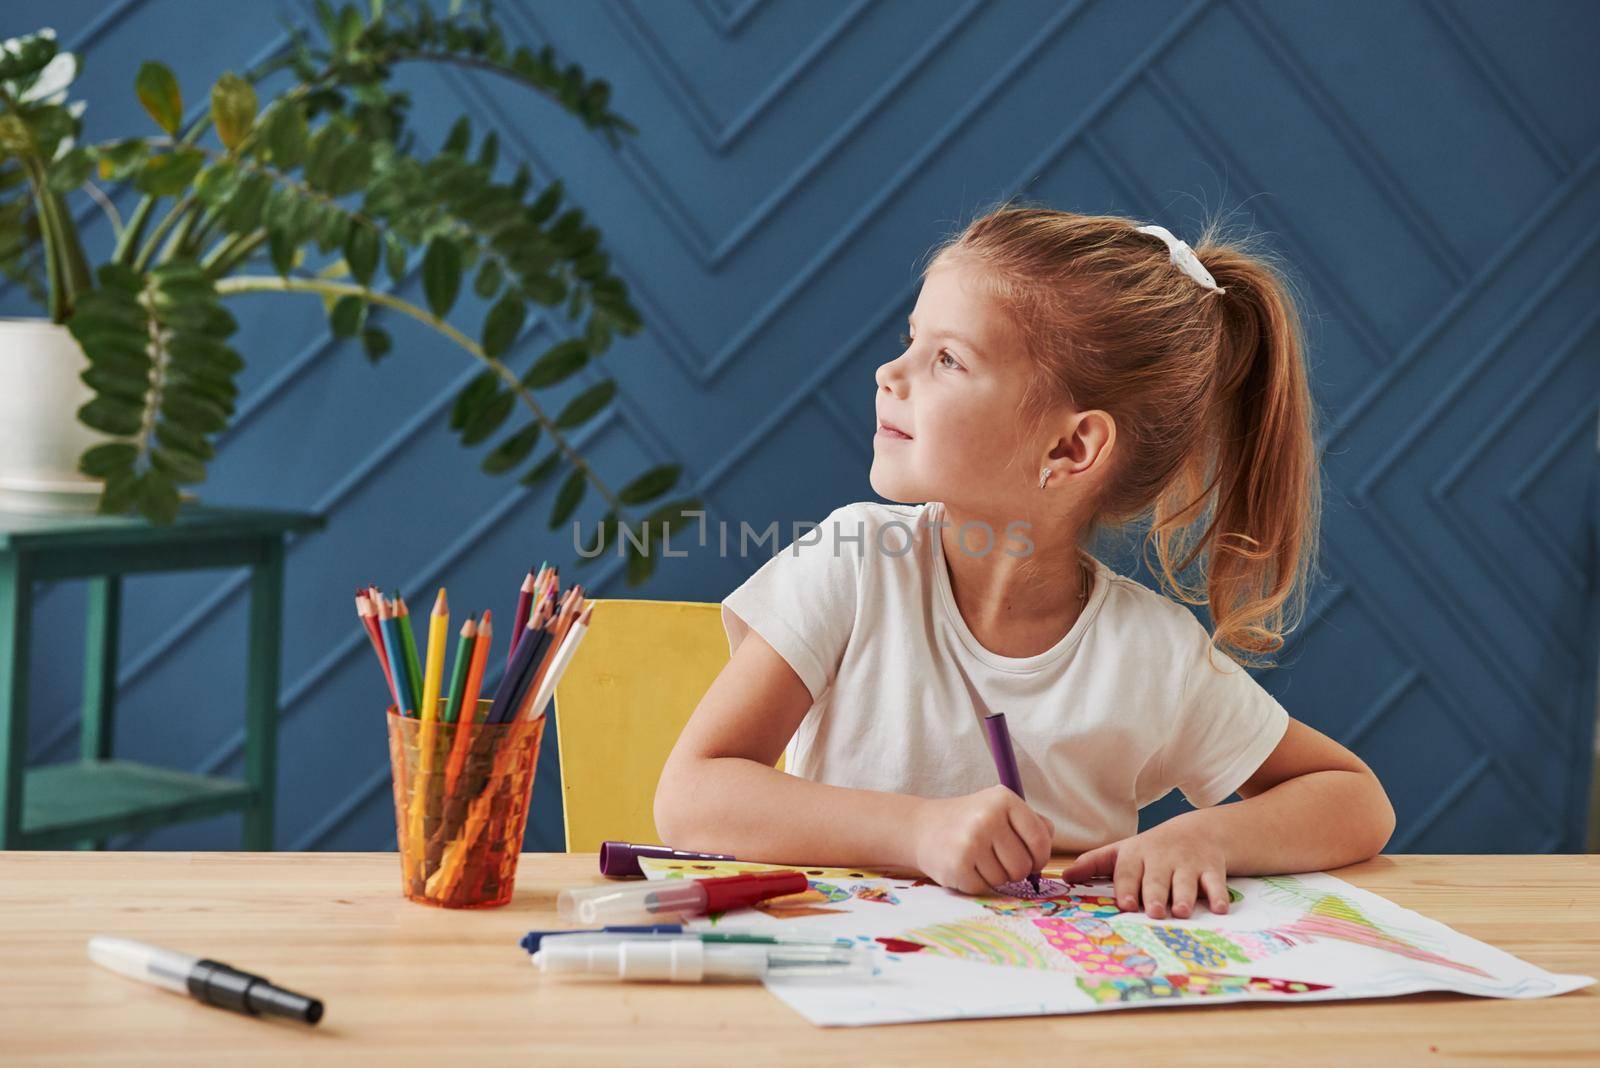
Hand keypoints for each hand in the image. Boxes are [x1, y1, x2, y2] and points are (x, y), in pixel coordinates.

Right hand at [911, 786, 1053, 894]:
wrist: (923, 828)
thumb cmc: (971, 821)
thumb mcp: (1001, 809)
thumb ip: (1033, 823)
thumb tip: (1048, 842)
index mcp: (1004, 799)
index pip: (1041, 840)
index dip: (1041, 857)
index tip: (1032, 860)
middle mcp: (987, 817)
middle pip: (1024, 866)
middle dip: (1015, 870)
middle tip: (996, 859)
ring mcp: (971, 841)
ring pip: (1005, 880)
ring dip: (995, 877)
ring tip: (978, 860)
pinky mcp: (957, 865)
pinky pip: (984, 888)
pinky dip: (977, 883)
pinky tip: (965, 866)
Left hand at [1055, 812, 1229, 918]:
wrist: (1198, 831)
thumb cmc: (1152, 849)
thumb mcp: (1122, 851)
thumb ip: (1094, 864)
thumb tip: (1063, 878)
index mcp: (1136, 855)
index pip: (1128, 871)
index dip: (1127, 886)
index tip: (1126, 903)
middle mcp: (1162, 858)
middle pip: (1157, 878)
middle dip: (1155, 894)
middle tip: (1153, 911)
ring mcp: (1188, 863)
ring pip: (1185, 881)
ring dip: (1184, 896)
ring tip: (1181, 911)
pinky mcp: (1212, 869)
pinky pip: (1215, 883)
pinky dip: (1218, 895)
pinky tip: (1219, 908)